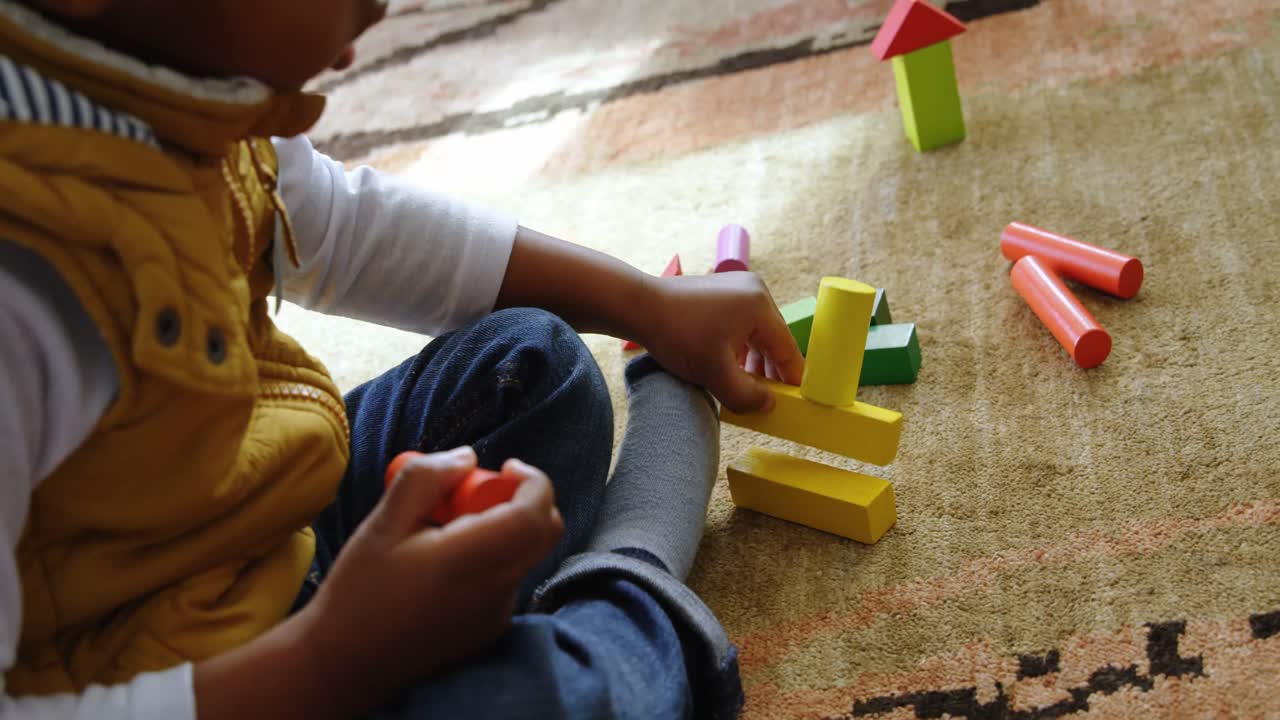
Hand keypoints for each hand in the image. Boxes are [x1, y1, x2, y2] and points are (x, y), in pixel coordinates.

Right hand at [296, 447, 562, 710]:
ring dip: (503, 531)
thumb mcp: (384, 522)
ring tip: (446, 535)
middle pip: (544, 533)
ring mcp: (498, 614)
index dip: (532, 480)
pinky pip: (508, 580)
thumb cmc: (360, 590)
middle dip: (522, 501)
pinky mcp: (491, 630)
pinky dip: (491, 559)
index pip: (535, 513)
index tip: (505, 466)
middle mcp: (496, 590)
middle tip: (473, 498)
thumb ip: (427, 479)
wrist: (345, 664)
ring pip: (525, 555)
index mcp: (471, 559)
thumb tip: (468, 458)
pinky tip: (445, 568)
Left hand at [640, 272, 804, 413]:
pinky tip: (731, 366)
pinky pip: (743, 323)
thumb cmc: (677, 335)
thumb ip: (746, 395)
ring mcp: (739, 287)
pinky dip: (741, 346)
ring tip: (747, 386)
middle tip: (766, 399)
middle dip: (771, 370)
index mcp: (760, 307)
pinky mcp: (723, 290)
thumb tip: (769, 405)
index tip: (794, 402)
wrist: (639, 306)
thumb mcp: (714, 374)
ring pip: (758, 332)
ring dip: (755, 360)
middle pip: (775, 339)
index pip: (787, 349)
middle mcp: (755, 290)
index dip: (791, 378)